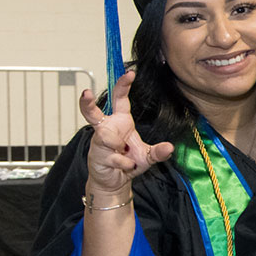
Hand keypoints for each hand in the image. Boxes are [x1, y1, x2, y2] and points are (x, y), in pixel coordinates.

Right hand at [80, 71, 173, 198]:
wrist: (116, 182)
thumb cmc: (128, 163)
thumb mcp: (148, 156)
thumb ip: (159, 151)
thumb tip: (170, 147)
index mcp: (120, 122)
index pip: (120, 100)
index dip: (123, 86)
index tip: (130, 73)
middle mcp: (106, 129)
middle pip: (92, 112)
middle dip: (87, 103)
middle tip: (86, 93)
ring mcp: (99, 142)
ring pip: (105, 137)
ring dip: (118, 146)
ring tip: (126, 154)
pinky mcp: (96, 156)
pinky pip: (112, 156)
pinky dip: (124, 162)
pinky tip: (127, 165)